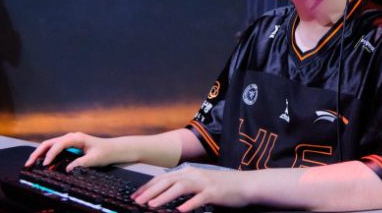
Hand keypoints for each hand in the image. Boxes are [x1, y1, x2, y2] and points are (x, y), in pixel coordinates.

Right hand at [25, 132, 124, 171]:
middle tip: (28, 163)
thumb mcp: (94, 159)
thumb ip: (81, 163)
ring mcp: (70, 140)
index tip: (45, 164)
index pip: (59, 144)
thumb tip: (67, 169)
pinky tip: (41, 161)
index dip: (51, 154)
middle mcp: (71, 137)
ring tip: (30, 163)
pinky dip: (46, 153)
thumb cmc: (105, 152)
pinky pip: (55, 148)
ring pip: (50, 144)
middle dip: (38, 152)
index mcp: (77, 138)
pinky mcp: (70, 145)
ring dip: (40, 152)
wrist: (113, 149)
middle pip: (50, 142)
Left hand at [131, 166, 249, 210]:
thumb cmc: (223, 186)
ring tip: (151, 204)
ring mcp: (205, 183)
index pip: (164, 177)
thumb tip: (166, 193)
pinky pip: (199, 198)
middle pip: (169, 180)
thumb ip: (185, 186)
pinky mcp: (214, 192)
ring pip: (181, 187)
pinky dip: (189, 204)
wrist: (245, 184)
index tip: (136, 195)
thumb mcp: (201, 183)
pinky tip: (180, 211)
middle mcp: (195, 175)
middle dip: (151, 191)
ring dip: (165, 196)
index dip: (149, 186)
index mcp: (190, 173)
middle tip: (137, 200)